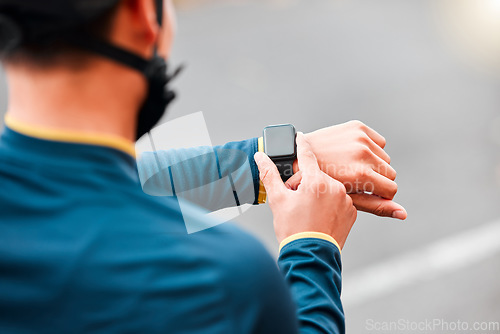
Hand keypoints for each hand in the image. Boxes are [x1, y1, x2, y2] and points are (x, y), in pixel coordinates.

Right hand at [254, 133, 356, 247]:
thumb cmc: (292, 229)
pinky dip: (330, 206)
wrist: (310, 256)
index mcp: (316, 181)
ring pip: (329, 190)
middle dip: (307, 184)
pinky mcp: (352, 212)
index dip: (302, 144)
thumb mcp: (278, 200)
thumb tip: (260, 156)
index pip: (307, 155)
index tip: (300, 136)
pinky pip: (339, 202)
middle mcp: (335, 187)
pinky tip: (320, 218)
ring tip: (308, 213)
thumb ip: (270, 174)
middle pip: (317, 177)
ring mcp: (346, 200)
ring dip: (319, 195)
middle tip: (295, 200)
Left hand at [298, 120, 406, 219]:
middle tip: (354, 180)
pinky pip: (379, 142)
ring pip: (385, 158)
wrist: (295, 157)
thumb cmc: (319, 186)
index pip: (391, 189)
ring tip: (351, 167)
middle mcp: (363, 153)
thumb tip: (404, 214)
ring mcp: (360, 138)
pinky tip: (352, 154)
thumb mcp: (347, 199)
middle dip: (377, 179)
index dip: (379, 194)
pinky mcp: (357, 126)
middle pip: (390, 173)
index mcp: (361, 174)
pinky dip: (370, 148)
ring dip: (373, 164)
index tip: (364, 192)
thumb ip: (377, 206)